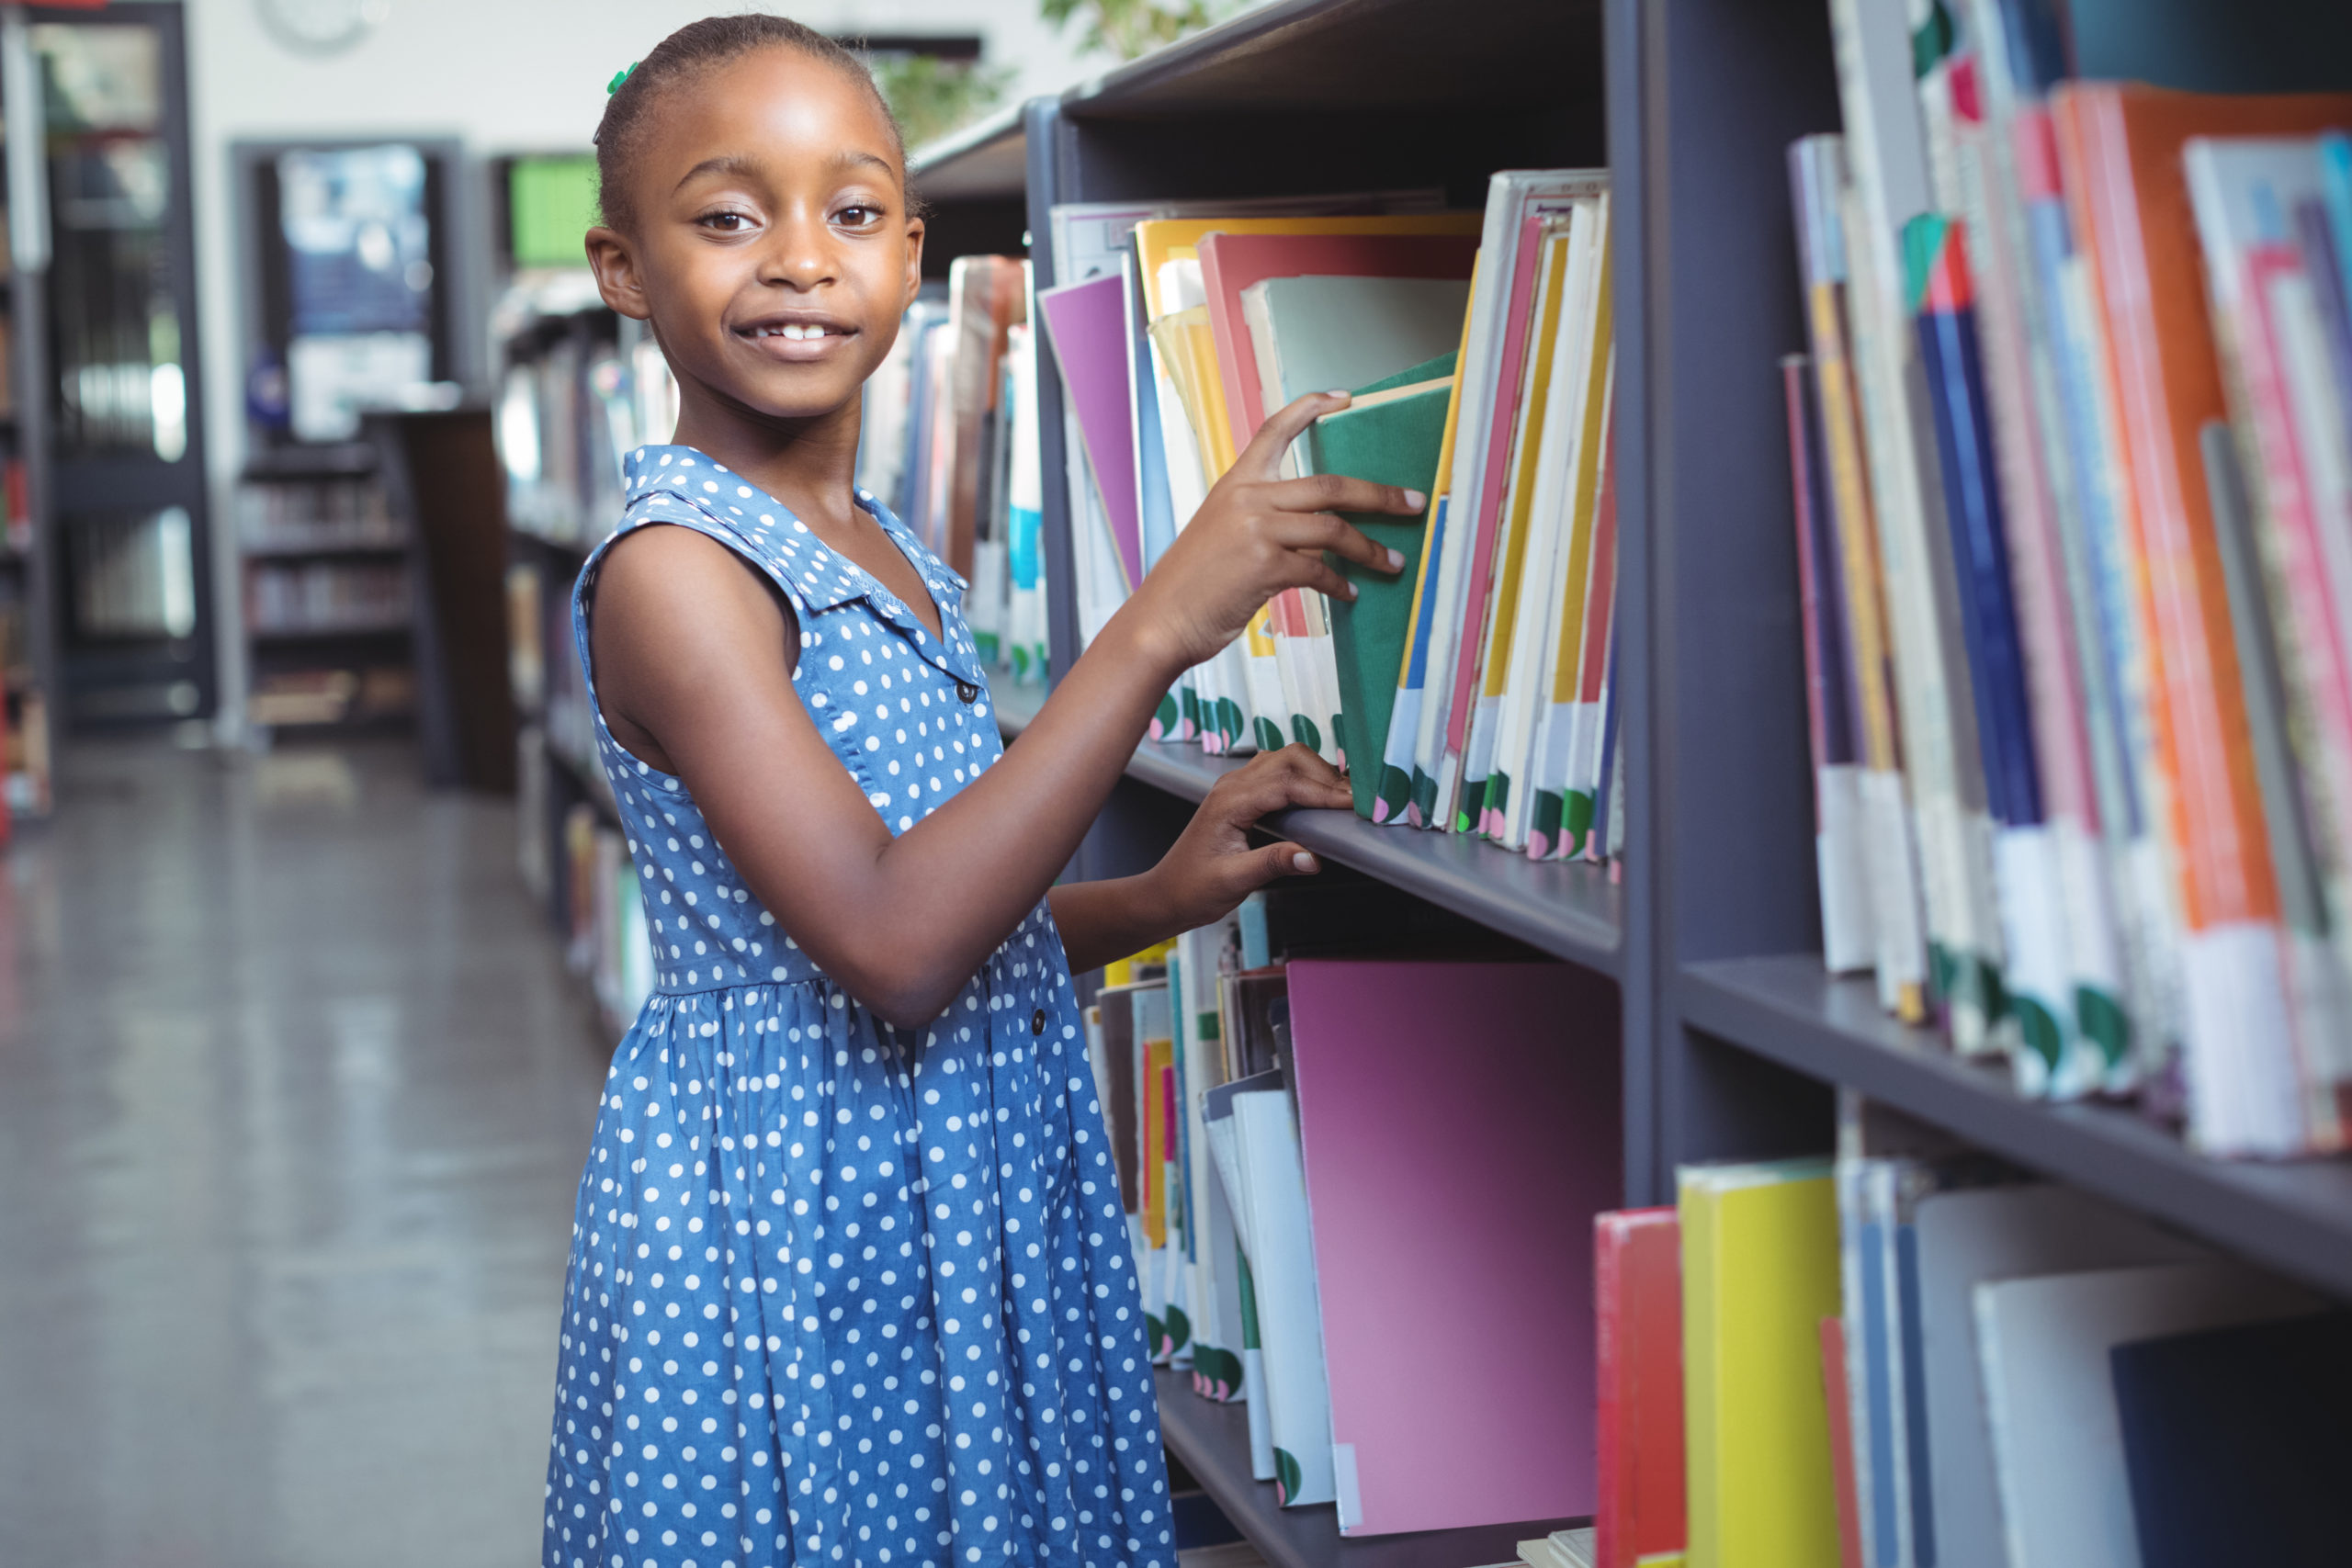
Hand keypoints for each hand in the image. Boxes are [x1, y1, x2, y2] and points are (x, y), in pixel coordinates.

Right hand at [1122, 390, 1427, 671]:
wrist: (1161, 620)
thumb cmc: (1193, 583)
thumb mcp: (1221, 533)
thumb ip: (1263, 520)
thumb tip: (1318, 531)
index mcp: (1236, 483)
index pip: (1275, 429)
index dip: (1311, 408)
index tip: (1344, 397)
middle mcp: (1248, 498)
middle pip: (1329, 485)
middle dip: (1380, 496)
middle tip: (1414, 504)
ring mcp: (1256, 530)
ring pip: (1333, 528)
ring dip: (1370, 548)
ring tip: (1393, 563)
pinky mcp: (1264, 566)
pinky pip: (1319, 570)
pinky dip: (1340, 583)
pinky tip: (1351, 594)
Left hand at [1143, 746, 1353, 931]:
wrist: (1168, 893)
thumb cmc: (1192, 887)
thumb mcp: (1233, 881)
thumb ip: (1273, 864)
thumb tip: (1313, 856)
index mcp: (1229, 801)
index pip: (1286, 783)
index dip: (1323, 792)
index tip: (1353, 804)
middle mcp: (1233, 785)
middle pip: (1290, 759)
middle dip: (1326, 775)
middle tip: (1357, 800)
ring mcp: (1237, 786)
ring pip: (1287, 760)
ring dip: (1318, 772)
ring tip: (1345, 798)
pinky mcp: (1244, 794)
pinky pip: (1280, 772)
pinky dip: (1306, 778)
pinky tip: (1322, 796)